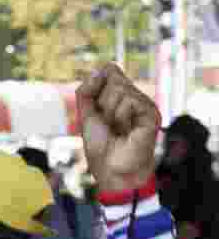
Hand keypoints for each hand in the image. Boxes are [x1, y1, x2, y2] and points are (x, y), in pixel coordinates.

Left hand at [77, 64, 160, 192]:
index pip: (108, 71)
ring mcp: (144, 104)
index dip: (96, 88)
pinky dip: (121, 117)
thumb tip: (102, 69)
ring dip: (111, 113)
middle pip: (112, 79)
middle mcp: (135, 96)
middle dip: (102, 104)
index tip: (97, 110)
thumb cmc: (101, 145)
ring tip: (118, 129)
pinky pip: (129, 101)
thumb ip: (86, 91)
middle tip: (108, 124)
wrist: (112, 169)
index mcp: (120, 95)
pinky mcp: (152, 112)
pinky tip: (127, 130)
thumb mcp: (86, 114)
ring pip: (119, 89)